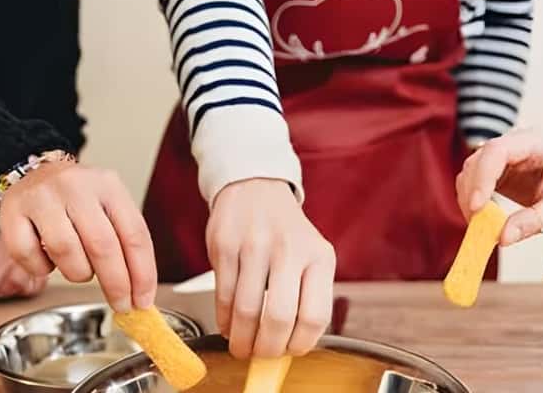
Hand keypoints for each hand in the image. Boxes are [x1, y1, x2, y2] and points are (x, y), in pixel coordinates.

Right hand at [0, 162, 156, 312]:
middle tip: (120, 304)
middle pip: (102, 246)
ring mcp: (42, 197)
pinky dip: (41, 268)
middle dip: (115, 284)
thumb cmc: (78, 199)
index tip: (142, 301)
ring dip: (77, 273)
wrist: (36, 172)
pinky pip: (28, 255)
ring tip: (79, 268)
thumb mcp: (108, 206)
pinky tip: (48, 260)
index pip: (134, 234)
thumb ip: (125, 241)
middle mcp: (76, 187)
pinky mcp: (12, 210)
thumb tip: (139, 291)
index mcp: (108, 185)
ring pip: (66, 251)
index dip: (142, 273)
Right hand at [207, 178, 334, 358]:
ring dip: (242, 339)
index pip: (315, 316)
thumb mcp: (312, 255)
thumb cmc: (286, 231)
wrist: (256, 187)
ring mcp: (255, 246)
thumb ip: (308, 296)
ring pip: (246, 311)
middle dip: (268, 348)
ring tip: (242, 346)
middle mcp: (290, 250)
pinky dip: (225, 320)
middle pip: (279, 318)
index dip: (300, 343)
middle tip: (262, 355)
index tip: (291, 351)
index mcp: (319, 257)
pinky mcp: (225, 246)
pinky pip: (223, 296)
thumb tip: (293, 345)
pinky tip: (230, 325)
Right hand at [455, 114, 542, 245]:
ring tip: (482, 227)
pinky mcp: (495, 173)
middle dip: (472, 193)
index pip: (496, 151)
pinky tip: (484, 221)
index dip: (482, 178)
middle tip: (477, 226)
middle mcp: (511, 145)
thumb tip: (502, 238)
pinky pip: (474, 185)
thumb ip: (534, 220)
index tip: (477, 207)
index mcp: (531, 142)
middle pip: (477, 162)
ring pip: (470, 173)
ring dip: (469, 200)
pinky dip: (473, 204)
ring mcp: (501, 159)